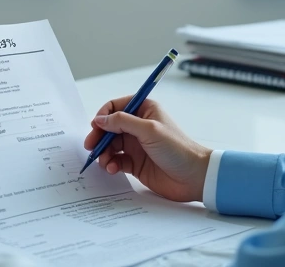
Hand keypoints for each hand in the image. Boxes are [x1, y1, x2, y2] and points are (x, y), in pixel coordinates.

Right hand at [83, 96, 211, 201]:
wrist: (193, 177)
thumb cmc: (177, 149)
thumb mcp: (149, 130)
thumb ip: (122, 122)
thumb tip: (100, 119)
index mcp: (144, 111)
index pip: (116, 107)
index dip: (103, 116)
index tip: (95, 127)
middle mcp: (139, 126)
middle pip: (109, 128)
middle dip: (99, 137)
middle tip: (91, 147)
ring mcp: (136, 145)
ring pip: (111, 145)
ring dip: (104, 153)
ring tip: (105, 162)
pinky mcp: (136, 163)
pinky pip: (116, 161)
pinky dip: (111, 164)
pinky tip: (113, 169)